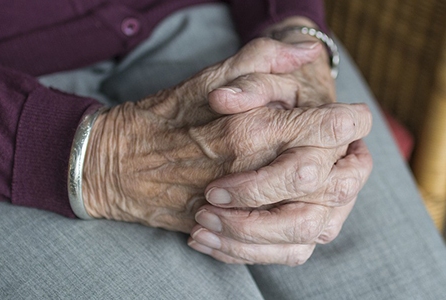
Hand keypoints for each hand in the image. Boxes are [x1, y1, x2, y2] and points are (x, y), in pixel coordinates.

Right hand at [81, 38, 370, 232]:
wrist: (112, 166)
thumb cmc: (158, 119)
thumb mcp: (207, 78)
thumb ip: (261, 60)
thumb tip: (306, 52)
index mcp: (250, 129)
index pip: (329, 128)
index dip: (352, 120)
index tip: (351, 117)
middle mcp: (251, 171)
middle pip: (331, 179)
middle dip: (346, 163)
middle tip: (336, 150)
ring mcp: (240, 209)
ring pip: (314, 222)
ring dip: (327, 202)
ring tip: (318, 186)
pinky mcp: (227, 233)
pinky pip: (283, 252)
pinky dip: (301, 237)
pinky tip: (291, 218)